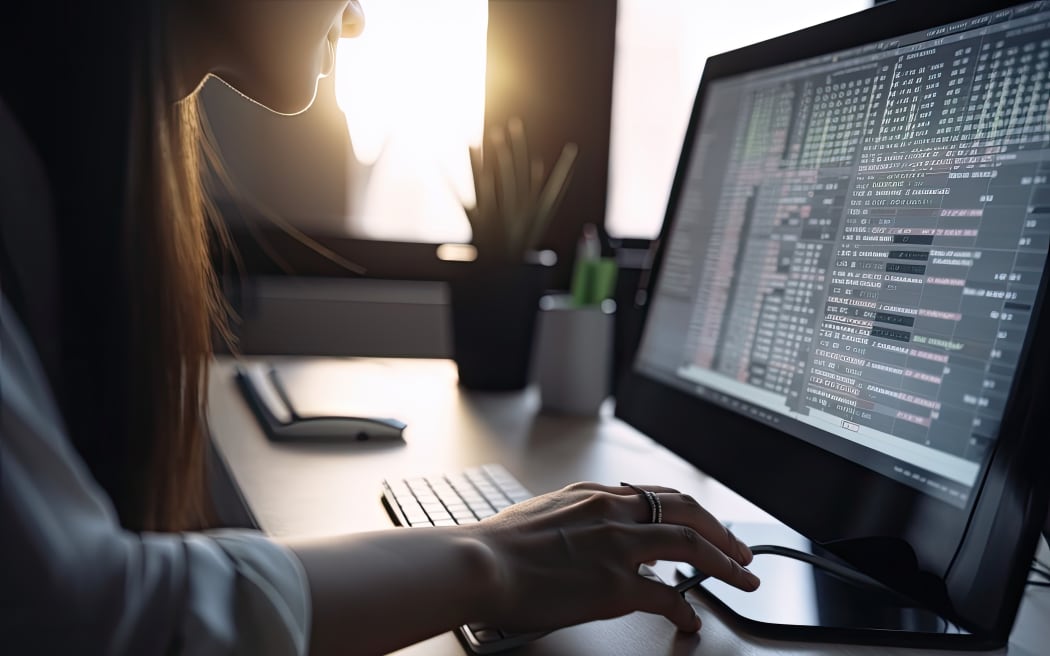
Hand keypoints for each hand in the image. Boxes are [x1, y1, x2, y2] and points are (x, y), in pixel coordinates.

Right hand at [467, 482, 758, 633]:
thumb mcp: (544, 513)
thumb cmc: (499, 544)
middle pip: (688, 512)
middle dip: (723, 532)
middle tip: (741, 552)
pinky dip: (687, 609)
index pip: (659, 495)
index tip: (705, 524)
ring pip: (692, 546)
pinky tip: (692, 621)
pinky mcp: (615, 585)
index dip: (691, 511)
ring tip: (742, 580)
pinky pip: (668, 597)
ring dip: (725, 564)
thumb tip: (589, 533)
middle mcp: (614, 513)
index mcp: (596, 495)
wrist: (480, 562)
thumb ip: (577, 517)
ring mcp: (618, 548)